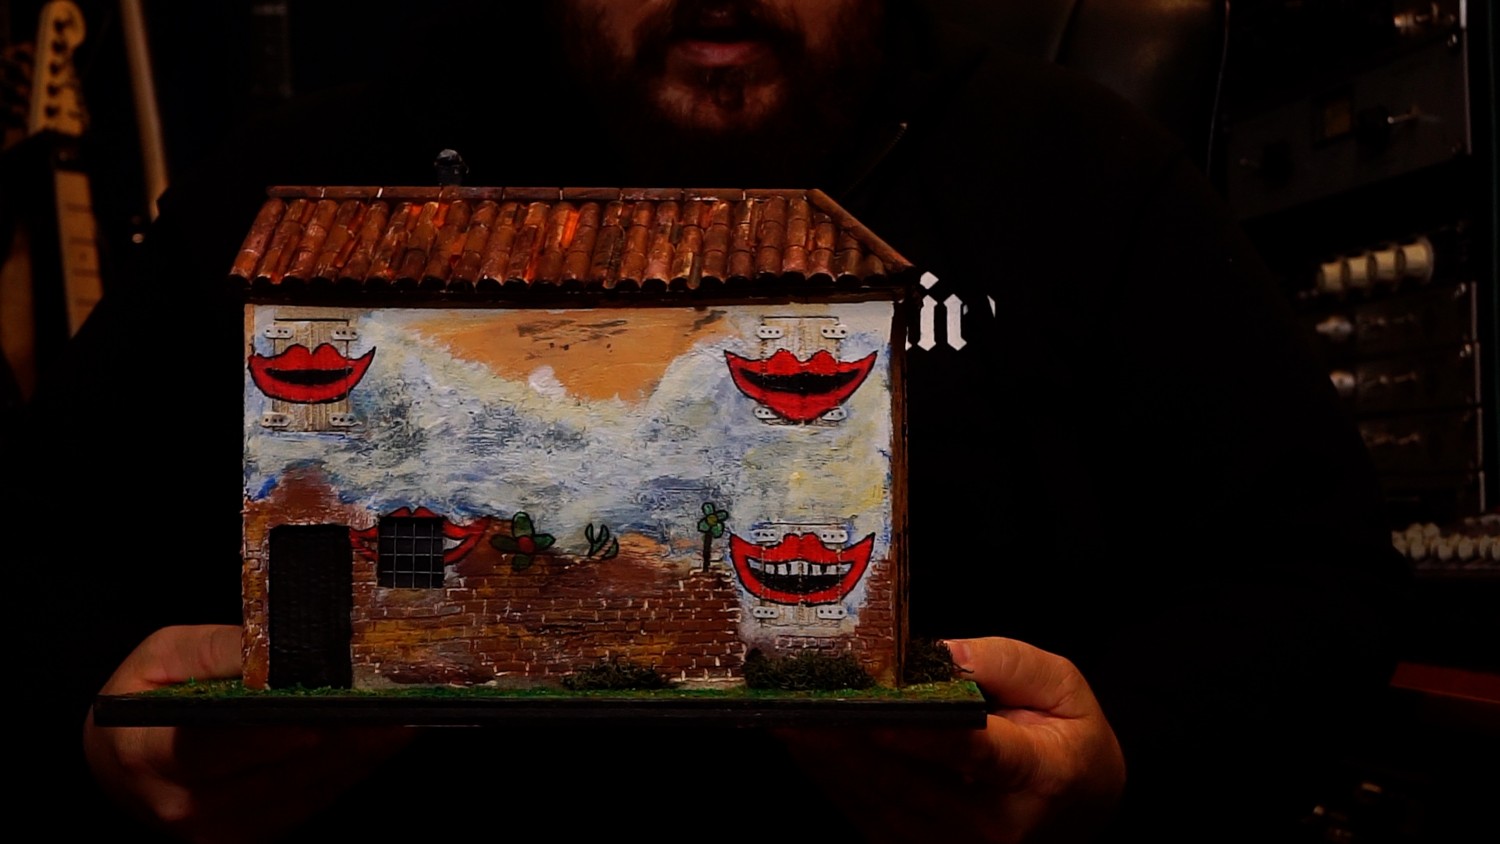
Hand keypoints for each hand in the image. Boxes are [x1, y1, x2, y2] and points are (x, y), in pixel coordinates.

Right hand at [83, 625, 412, 842]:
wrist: (121, 766)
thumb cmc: (141, 702)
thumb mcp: (159, 657)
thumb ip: (216, 650)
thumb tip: (273, 644)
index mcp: (154, 756)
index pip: (217, 748)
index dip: (273, 732)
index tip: (323, 712)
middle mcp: (190, 806)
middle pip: (282, 773)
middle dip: (344, 736)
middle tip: (396, 701)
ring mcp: (226, 830)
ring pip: (310, 791)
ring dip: (363, 754)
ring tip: (406, 713)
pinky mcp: (257, 837)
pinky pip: (316, 801)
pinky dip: (352, 768)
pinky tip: (384, 736)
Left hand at [783, 637, 1125, 842]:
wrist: (1077, 812)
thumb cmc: (1067, 741)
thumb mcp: (1063, 686)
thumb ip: (1004, 663)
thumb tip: (941, 655)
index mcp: (1035, 774)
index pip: (970, 754)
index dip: (918, 736)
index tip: (873, 713)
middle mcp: (992, 824)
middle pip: (904, 778)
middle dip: (845, 736)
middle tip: (796, 699)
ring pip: (876, 799)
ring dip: (827, 759)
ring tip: (786, 716)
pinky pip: (866, 815)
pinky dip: (832, 779)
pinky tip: (805, 746)